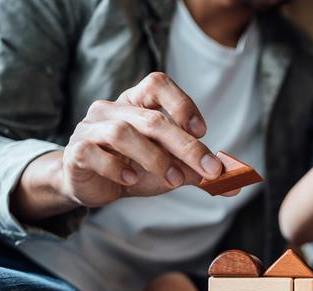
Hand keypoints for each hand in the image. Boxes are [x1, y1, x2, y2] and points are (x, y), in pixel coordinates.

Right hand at [60, 72, 223, 207]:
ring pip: (123, 132)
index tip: (203, 132)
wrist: (93, 186)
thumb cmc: (134, 168)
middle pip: (152, 118)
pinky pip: (94, 153)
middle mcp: (111, 109)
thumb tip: (235, 185)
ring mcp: (90, 128)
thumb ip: (199, 172)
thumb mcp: (170, 168)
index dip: (182, 104)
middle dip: (186, 146)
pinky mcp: (76, 152)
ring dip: (154, 159)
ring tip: (172, 180)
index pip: (158, 83)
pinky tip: (131, 181)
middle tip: (209, 170)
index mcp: (136, 103)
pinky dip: (117, 168)